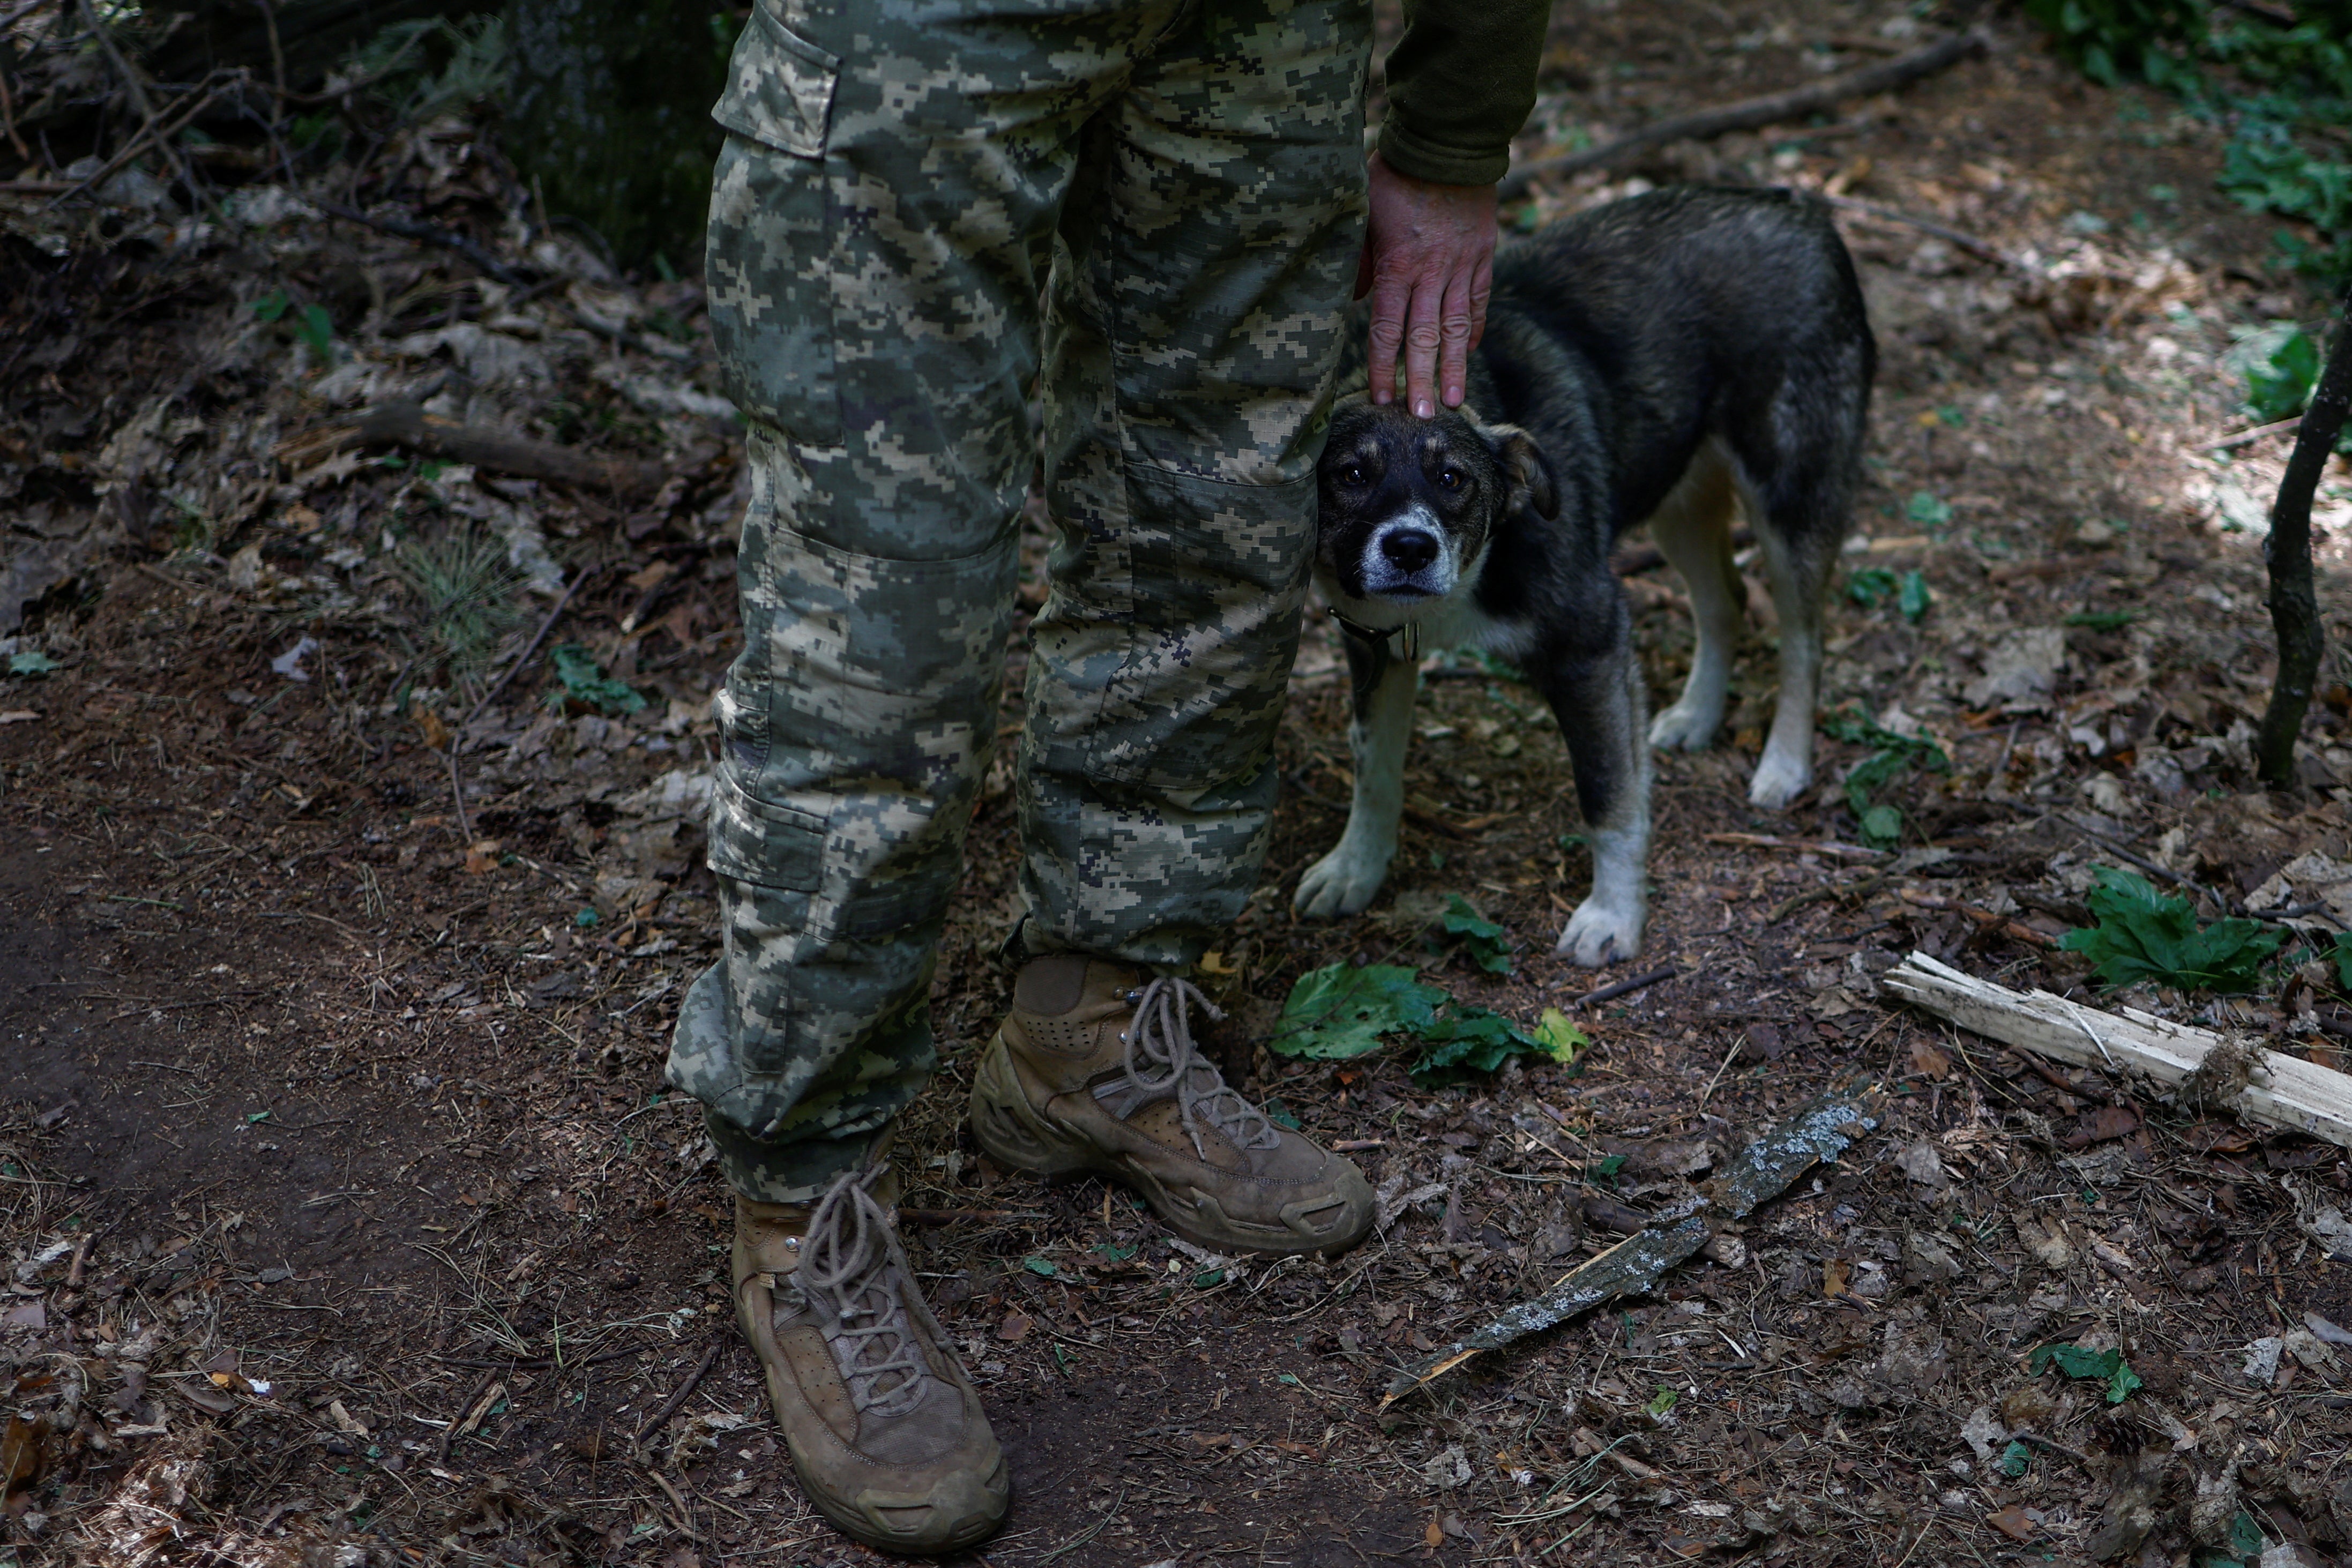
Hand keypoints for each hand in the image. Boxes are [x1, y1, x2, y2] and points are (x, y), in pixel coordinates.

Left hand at [1354, 150, 1497, 418]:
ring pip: (1457, 326)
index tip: (1381, 397)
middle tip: (1423, 418)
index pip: (1386, 329)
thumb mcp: (1363, 213)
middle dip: (1423, 380)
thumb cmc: (1394, 175)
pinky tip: (1470, 353)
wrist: (1447, 141)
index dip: (1383, 366)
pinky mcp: (1483, 254)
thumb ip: (1359, 262)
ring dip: (1455, 366)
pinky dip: (1473, 329)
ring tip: (1455, 401)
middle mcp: (1432, 272)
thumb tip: (1354, 302)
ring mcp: (1462, 265)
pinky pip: (1478, 300)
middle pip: (1426, 337)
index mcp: (1398, 265)